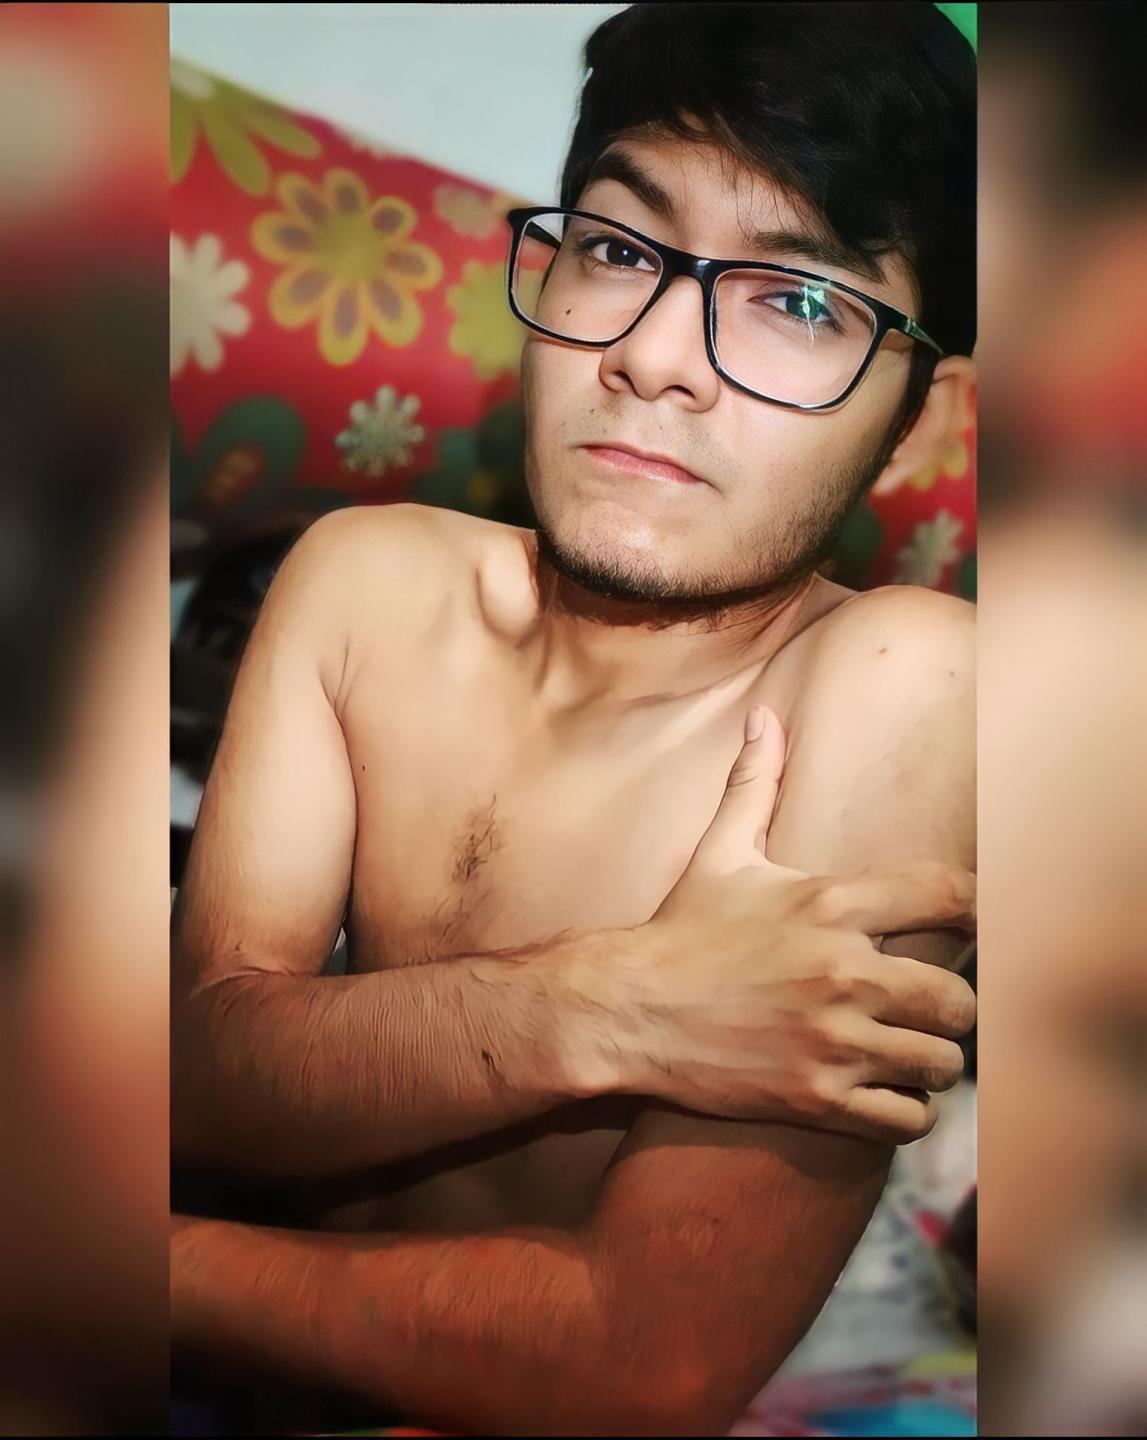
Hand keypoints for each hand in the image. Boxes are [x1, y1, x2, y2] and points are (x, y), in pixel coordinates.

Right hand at [626, 705, 975, 1143]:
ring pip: (940, 1063)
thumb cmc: (680, 930)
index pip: (951, 898)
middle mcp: (843, 971)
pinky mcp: (816, 1097)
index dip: (978, 912)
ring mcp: (832, 1040)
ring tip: (909, 1050)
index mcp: (830, 904)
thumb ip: (755, 785)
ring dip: (932, 1060)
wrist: (626, 1009)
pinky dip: (907, 1111)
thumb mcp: (720, 852)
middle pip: (959, 999)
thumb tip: (765, 718)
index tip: (972, 926)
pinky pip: (906, 1118)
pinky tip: (886, 1092)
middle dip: (953, 1006)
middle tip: (930, 1007)